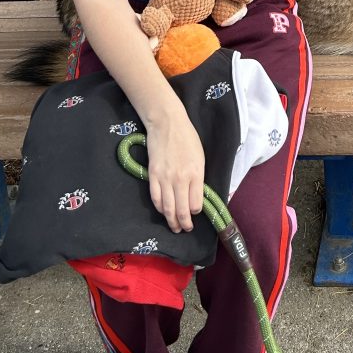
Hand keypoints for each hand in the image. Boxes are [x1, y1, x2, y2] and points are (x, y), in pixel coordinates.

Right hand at [145, 112, 204, 232]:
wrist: (167, 123)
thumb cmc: (187, 137)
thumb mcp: (200, 157)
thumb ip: (198, 177)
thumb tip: (196, 195)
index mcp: (196, 173)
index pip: (196, 203)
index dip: (196, 212)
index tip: (195, 213)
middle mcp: (180, 179)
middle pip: (182, 210)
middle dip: (184, 224)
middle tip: (185, 229)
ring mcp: (165, 178)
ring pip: (168, 208)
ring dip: (171, 221)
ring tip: (175, 227)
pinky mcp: (152, 175)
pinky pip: (155, 198)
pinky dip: (160, 208)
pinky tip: (163, 211)